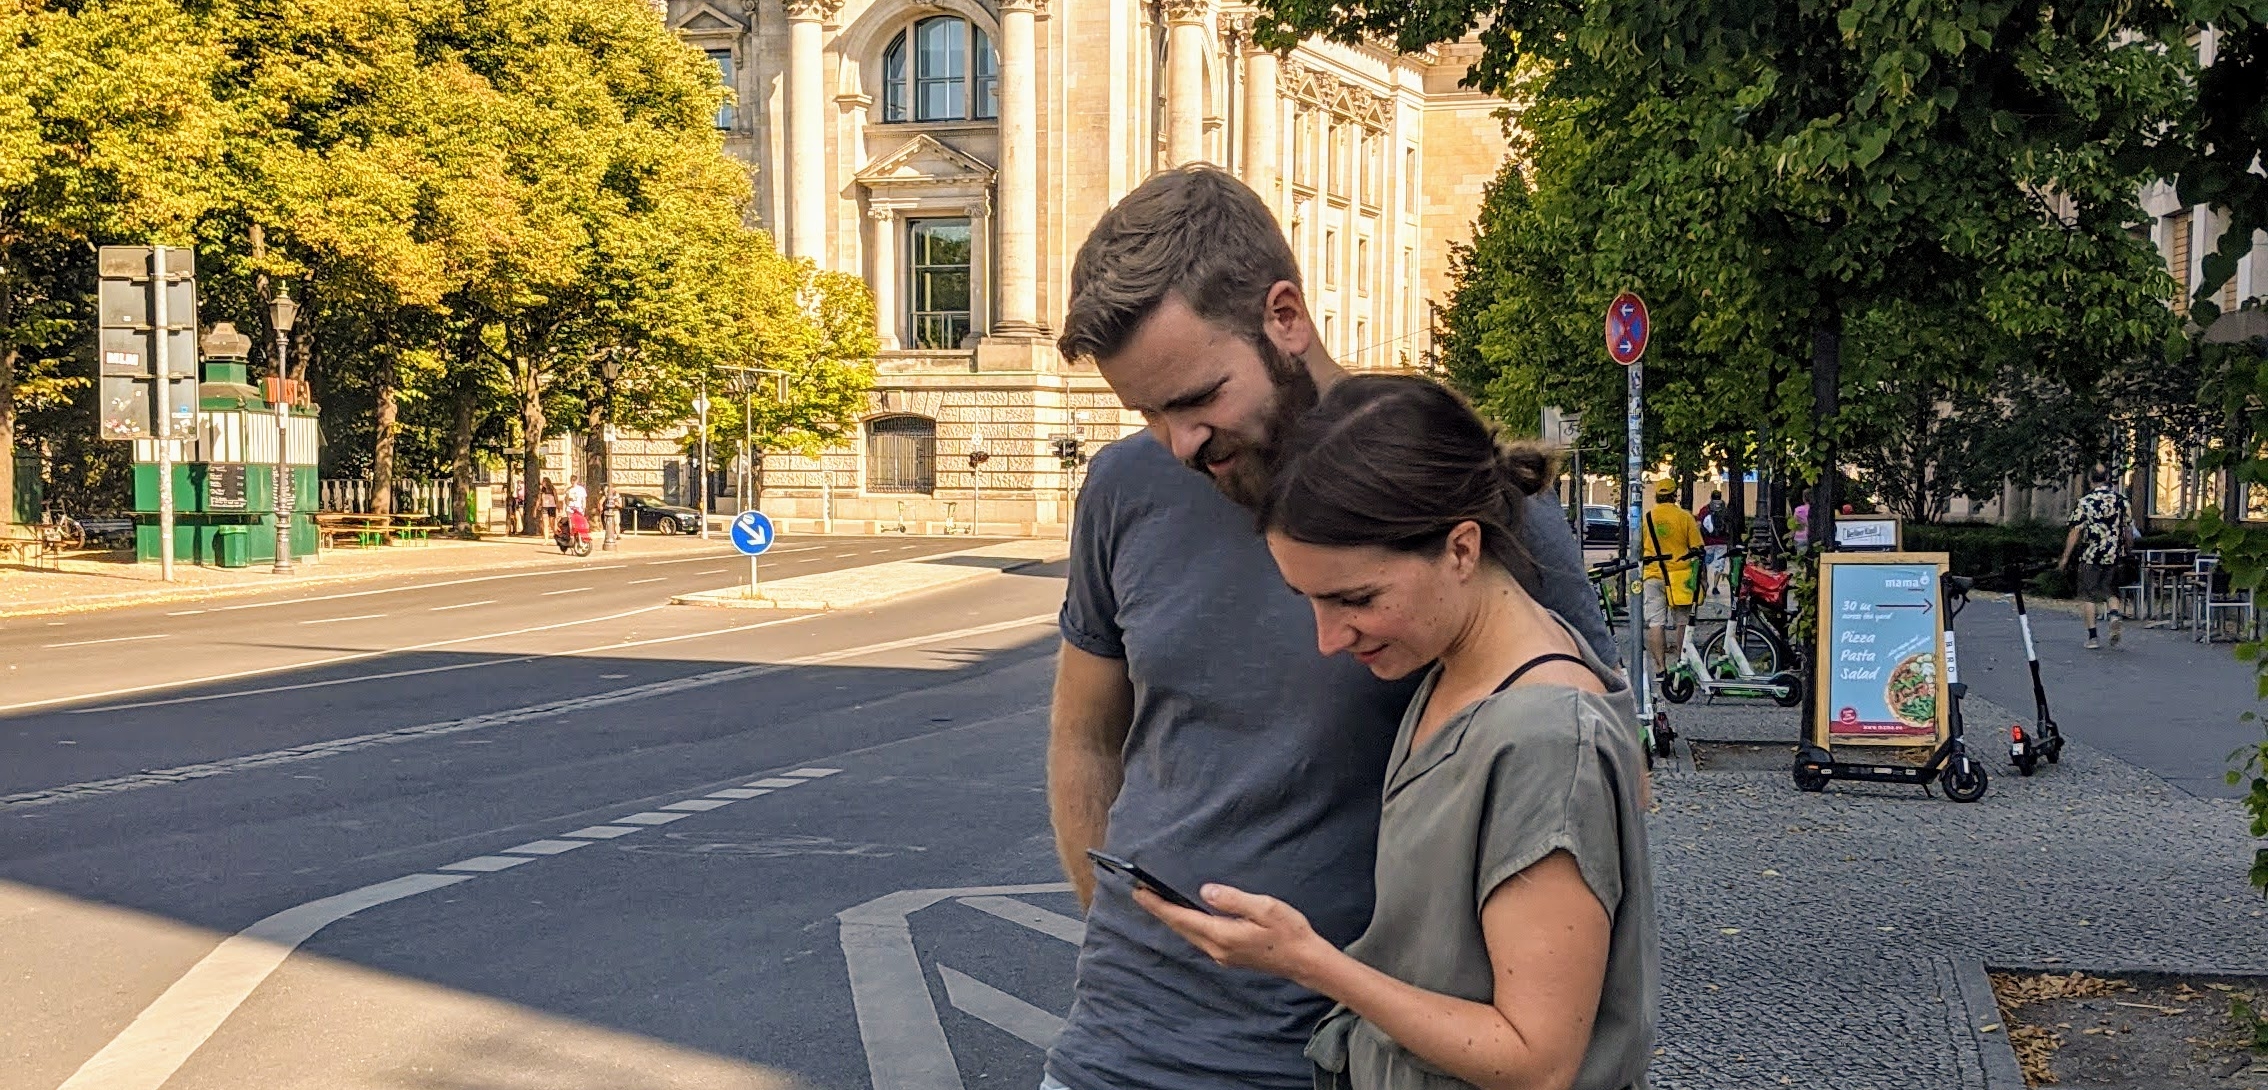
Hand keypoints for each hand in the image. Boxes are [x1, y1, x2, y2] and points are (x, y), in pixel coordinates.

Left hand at [1133, 883, 1333, 985]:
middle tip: (1141, 893)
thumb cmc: (1289, 932)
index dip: (1159, 905)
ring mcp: (1222, 955)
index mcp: (1222, 935)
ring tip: (1158, 902)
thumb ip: (1232, 899)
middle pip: (1180, 928)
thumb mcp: (1264, 907)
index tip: (1140, 892)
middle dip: (1160, 910)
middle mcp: (1217, 949)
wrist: (1305, 961)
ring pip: (1188, 934)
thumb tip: (1205, 891)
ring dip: (1172, 919)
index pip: (1182, 918)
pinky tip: (1186, 917)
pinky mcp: (1229, 956)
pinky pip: (1199, 939)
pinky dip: (1187, 925)